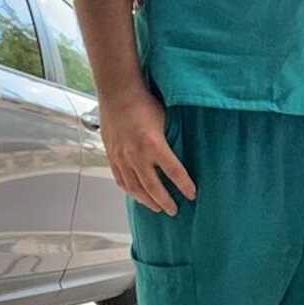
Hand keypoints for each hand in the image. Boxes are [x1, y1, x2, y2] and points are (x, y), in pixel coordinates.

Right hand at [99, 89, 195, 214]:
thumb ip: (173, 138)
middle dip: (165, 201)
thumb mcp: (166, 119)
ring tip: (157, 208)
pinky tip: (137, 195)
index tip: (192, 194)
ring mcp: (122, 157)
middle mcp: (136, 155)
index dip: (184, 185)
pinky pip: (120, 179)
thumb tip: (186, 151)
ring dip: (147, 200)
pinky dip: (130, 190)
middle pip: (153, 187)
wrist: (118, 93)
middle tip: (174, 211)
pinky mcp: (112, 156)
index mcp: (154, 144)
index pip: (174, 171)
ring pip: (135, 188)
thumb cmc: (145, 102)